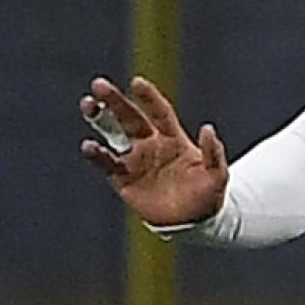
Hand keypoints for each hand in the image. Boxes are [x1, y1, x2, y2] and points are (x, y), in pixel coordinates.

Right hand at [81, 74, 228, 226]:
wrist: (191, 222)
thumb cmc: (206, 195)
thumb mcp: (217, 176)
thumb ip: (214, 153)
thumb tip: (208, 128)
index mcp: (172, 138)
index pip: (159, 112)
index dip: (148, 98)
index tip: (137, 82)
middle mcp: (150, 144)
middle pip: (129, 117)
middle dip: (114, 101)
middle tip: (98, 85)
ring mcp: (134, 160)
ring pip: (112, 134)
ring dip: (99, 118)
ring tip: (87, 104)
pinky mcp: (123, 179)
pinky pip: (107, 164)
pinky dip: (97, 155)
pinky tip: (89, 146)